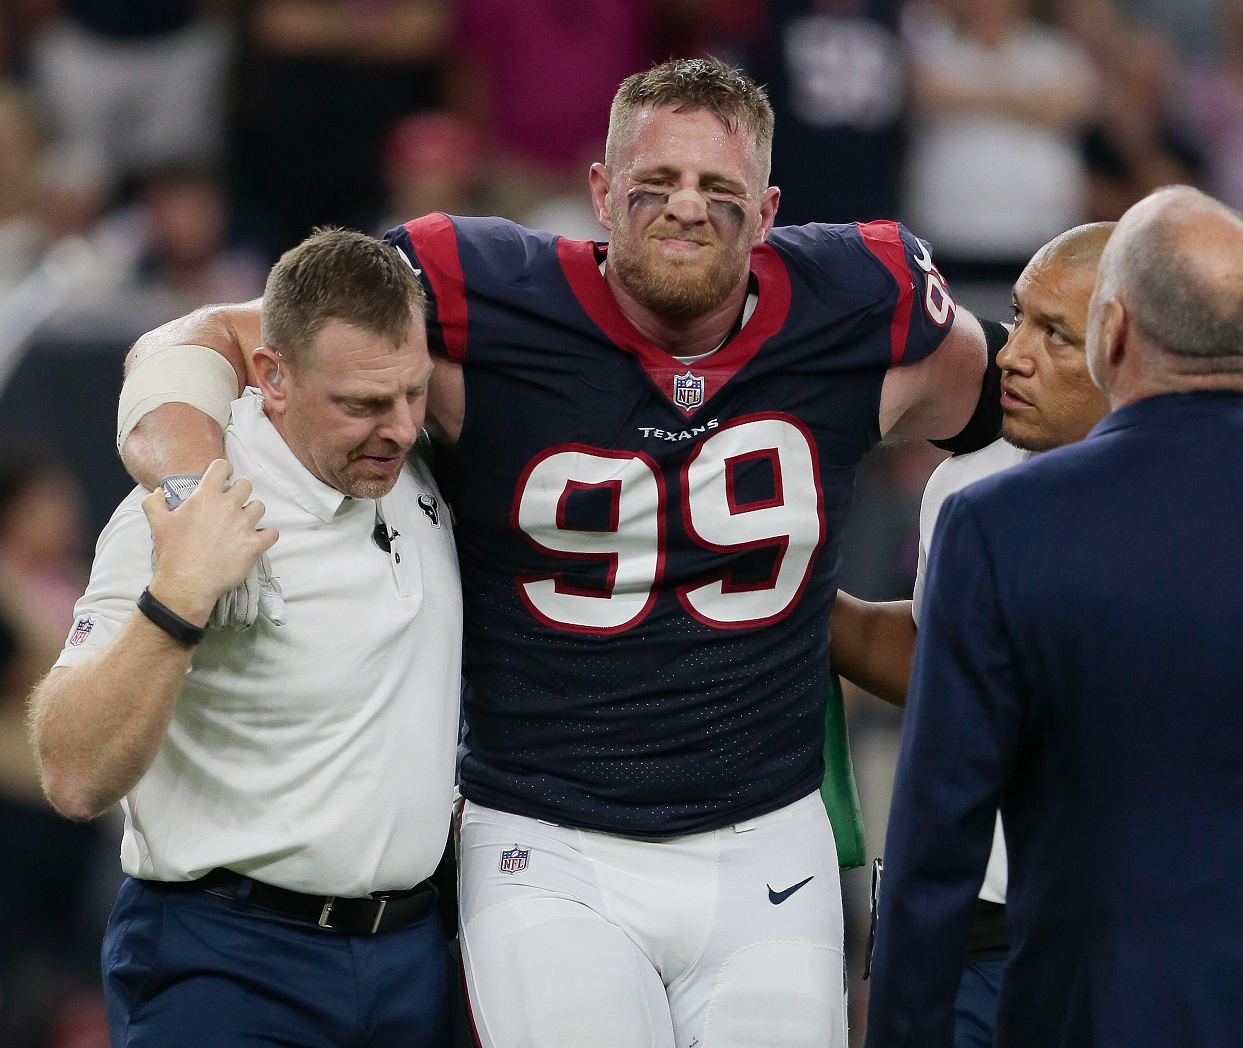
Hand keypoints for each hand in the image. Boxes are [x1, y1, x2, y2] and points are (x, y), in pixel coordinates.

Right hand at [143, 459, 278, 625]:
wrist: (186, 583)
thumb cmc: (172, 552)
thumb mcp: (157, 523)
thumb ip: (154, 502)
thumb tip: (158, 492)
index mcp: (206, 497)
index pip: (222, 467)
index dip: (223, 470)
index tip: (223, 479)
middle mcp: (228, 506)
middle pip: (246, 485)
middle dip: (239, 493)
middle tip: (230, 507)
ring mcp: (244, 525)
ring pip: (260, 506)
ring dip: (252, 513)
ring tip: (242, 524)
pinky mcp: (255, 545)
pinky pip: (272, 533)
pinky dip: (266, 535)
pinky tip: (256, 539)